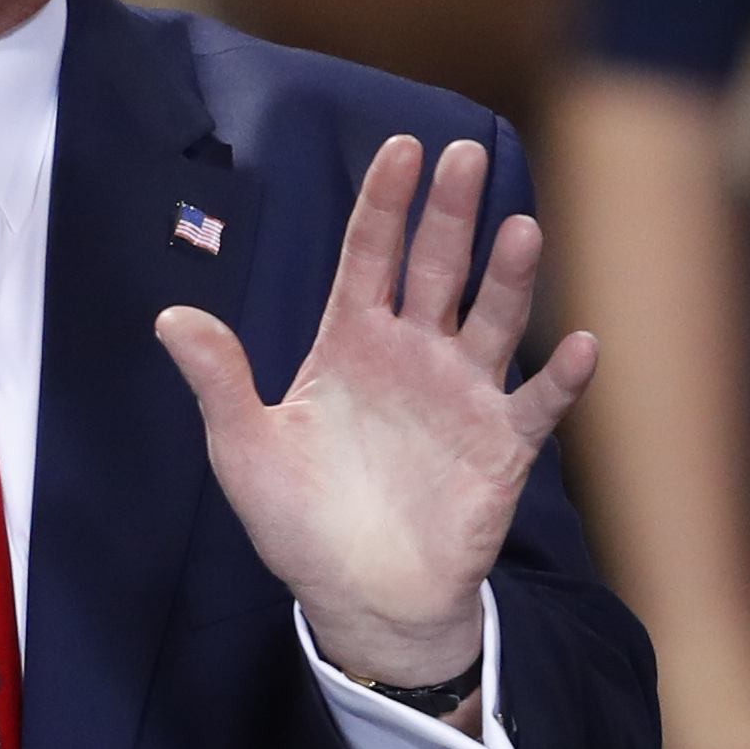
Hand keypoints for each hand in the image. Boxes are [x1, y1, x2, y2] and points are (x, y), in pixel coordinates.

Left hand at [156, 137, 595, 719]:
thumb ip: (219, 382)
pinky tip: (580, 344)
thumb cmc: (300, 524)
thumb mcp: (246, 451)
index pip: (369, 257)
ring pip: (493, 319)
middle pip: (437, 268)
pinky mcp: (502, 446)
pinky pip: (537, 403)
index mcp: (352, 344)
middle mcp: (414, 355)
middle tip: (466, 154)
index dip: (384, 204)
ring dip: (509, 277)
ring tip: (521, 230)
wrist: (362, 599)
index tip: (401, 150)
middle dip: (451, 212)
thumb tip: (169, 318)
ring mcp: (463, 395)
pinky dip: (561, 377)